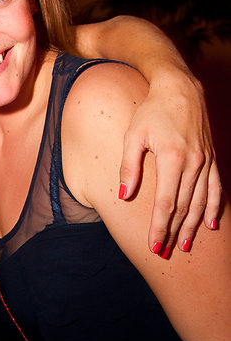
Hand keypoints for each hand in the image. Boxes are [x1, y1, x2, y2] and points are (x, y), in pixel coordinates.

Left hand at [119, 71, 220, 253]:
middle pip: (183, 207)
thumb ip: (129, 166)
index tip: (153, 246)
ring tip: (184, 245)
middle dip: (173, 232)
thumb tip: (124, 195)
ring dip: (192, 226)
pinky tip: (210, 224)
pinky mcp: (210, 159)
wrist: (180, 88)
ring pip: (200, 202)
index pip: (165, 203)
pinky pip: (216, 188)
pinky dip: (213, 208)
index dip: (159, 227)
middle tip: (164, 252)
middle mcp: (193, 163)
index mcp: (172, 159)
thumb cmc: (152, 111)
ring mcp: (205, 162)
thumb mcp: (133, 135)